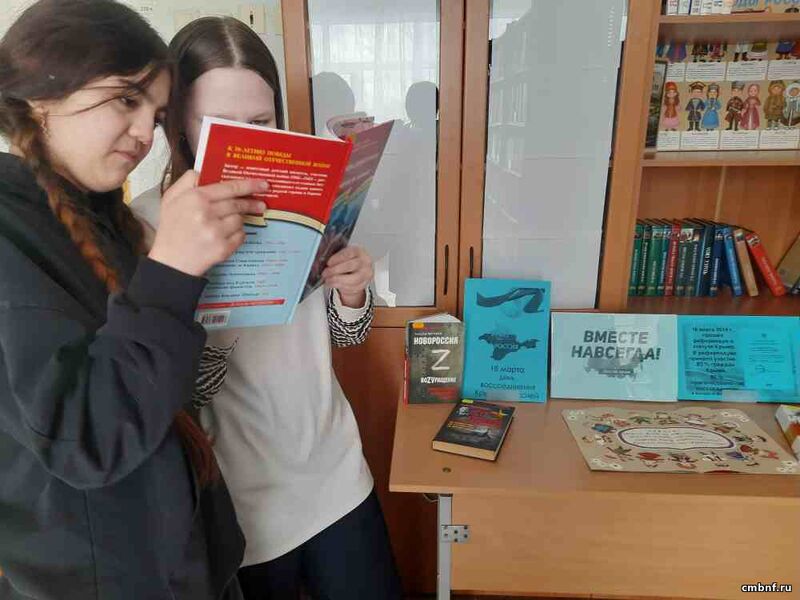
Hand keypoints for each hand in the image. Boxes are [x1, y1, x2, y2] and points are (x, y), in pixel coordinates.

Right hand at [148, 170, 267, 276]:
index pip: (230, 187)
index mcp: (195, 197)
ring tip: (226, 225)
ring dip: (238, 221)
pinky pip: (241, 236)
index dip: (249, 185)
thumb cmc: (172, 228)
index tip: (263, 184)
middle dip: (251, 203)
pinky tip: (225, 237)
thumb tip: (205, 171)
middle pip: (238, 203)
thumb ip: (187, 180)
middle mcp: (207, 213)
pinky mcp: (223, 249)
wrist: (170, 262)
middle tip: (260, 204)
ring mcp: (216, 232)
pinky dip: (237, 235)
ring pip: (240, 220)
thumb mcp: (171, 198)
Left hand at [322, 245, 372, 307]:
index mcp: (359, 251)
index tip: (328, 263)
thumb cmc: (348, 260)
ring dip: (337, 281)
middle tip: (325, 273)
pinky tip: (333, 284)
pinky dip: (341, 287)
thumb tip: (321, 261)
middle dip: (335, 271)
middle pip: (351, 266)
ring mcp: (366, 274)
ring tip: (328, 280)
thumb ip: (335, 257)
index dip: (337, 258)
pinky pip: (352, 287)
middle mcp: (365, 262)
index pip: (349, 253)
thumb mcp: (343, 254)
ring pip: (352, 280)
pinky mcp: (364, 284)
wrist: (359, 269)